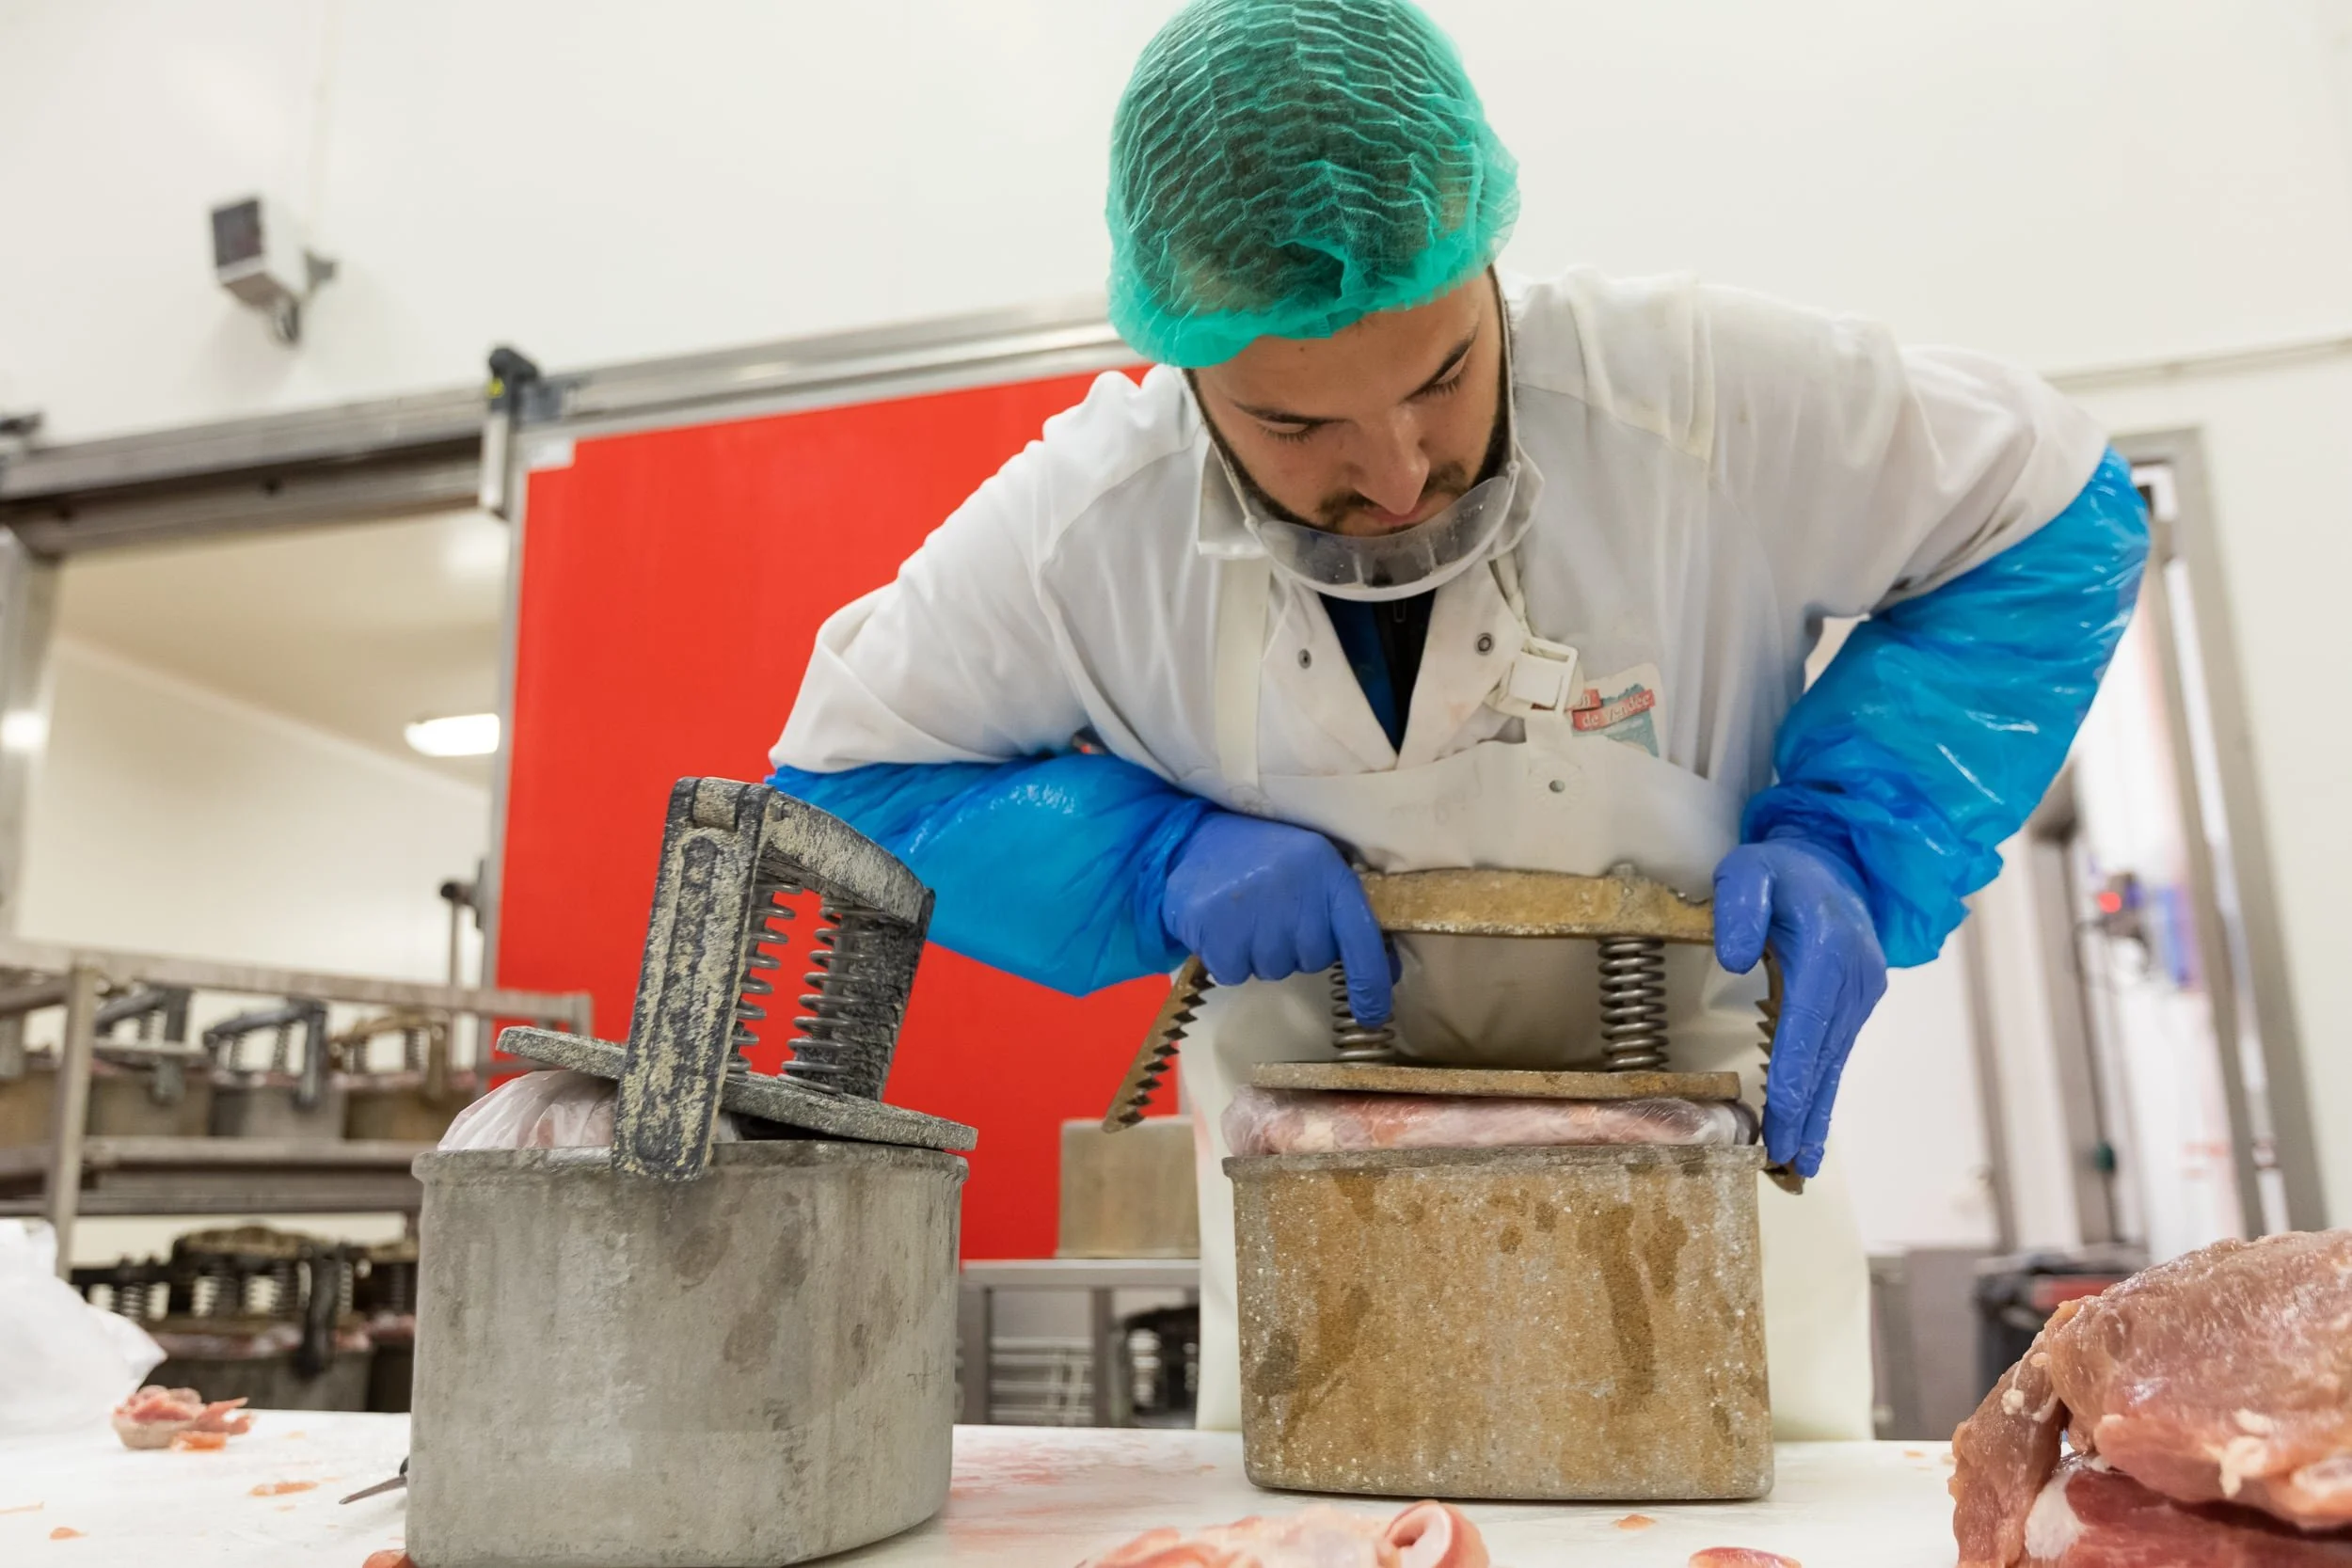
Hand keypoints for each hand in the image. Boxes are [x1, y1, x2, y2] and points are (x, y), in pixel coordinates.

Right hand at [1161, 811, 1392, 1022]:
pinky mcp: (1215, 925)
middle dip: (1297, 947)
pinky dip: (1229, 959)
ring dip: (1260, 953)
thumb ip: (1346, 915)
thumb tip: (1385, 972)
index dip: (1371, 980)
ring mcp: (1253, 908)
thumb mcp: (1313, 869)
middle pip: (1313, 958)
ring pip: (1274, 969)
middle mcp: (1295, 889)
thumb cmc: (1263, 858)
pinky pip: (1235, 973)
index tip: (1372, 1013)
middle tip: (1274, 913)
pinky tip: (1223, 926)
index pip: (1361, 936)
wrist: (1189, 841)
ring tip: (1245, 915)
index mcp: (1326, 872)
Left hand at [1713, 836, 1887, 1178]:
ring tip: (1802, 1163)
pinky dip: (1824, 1091)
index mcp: (1827, 951)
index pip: (1806, 1024)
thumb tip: (1737, 958)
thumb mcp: (1749, 868)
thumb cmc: (1783, 869)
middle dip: (1806, 1112)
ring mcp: (1862, 994)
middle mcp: (1853, 980)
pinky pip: (1837, 1054)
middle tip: (1788, 1165)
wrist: (1838, 861)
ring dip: (1818, 1112)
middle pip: (1824, 1056)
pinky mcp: (1859, 1003)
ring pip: (1835, 1062)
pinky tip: (1814, 1127)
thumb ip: (1740, 905)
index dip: (1792, 1076)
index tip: (1780, 1119)